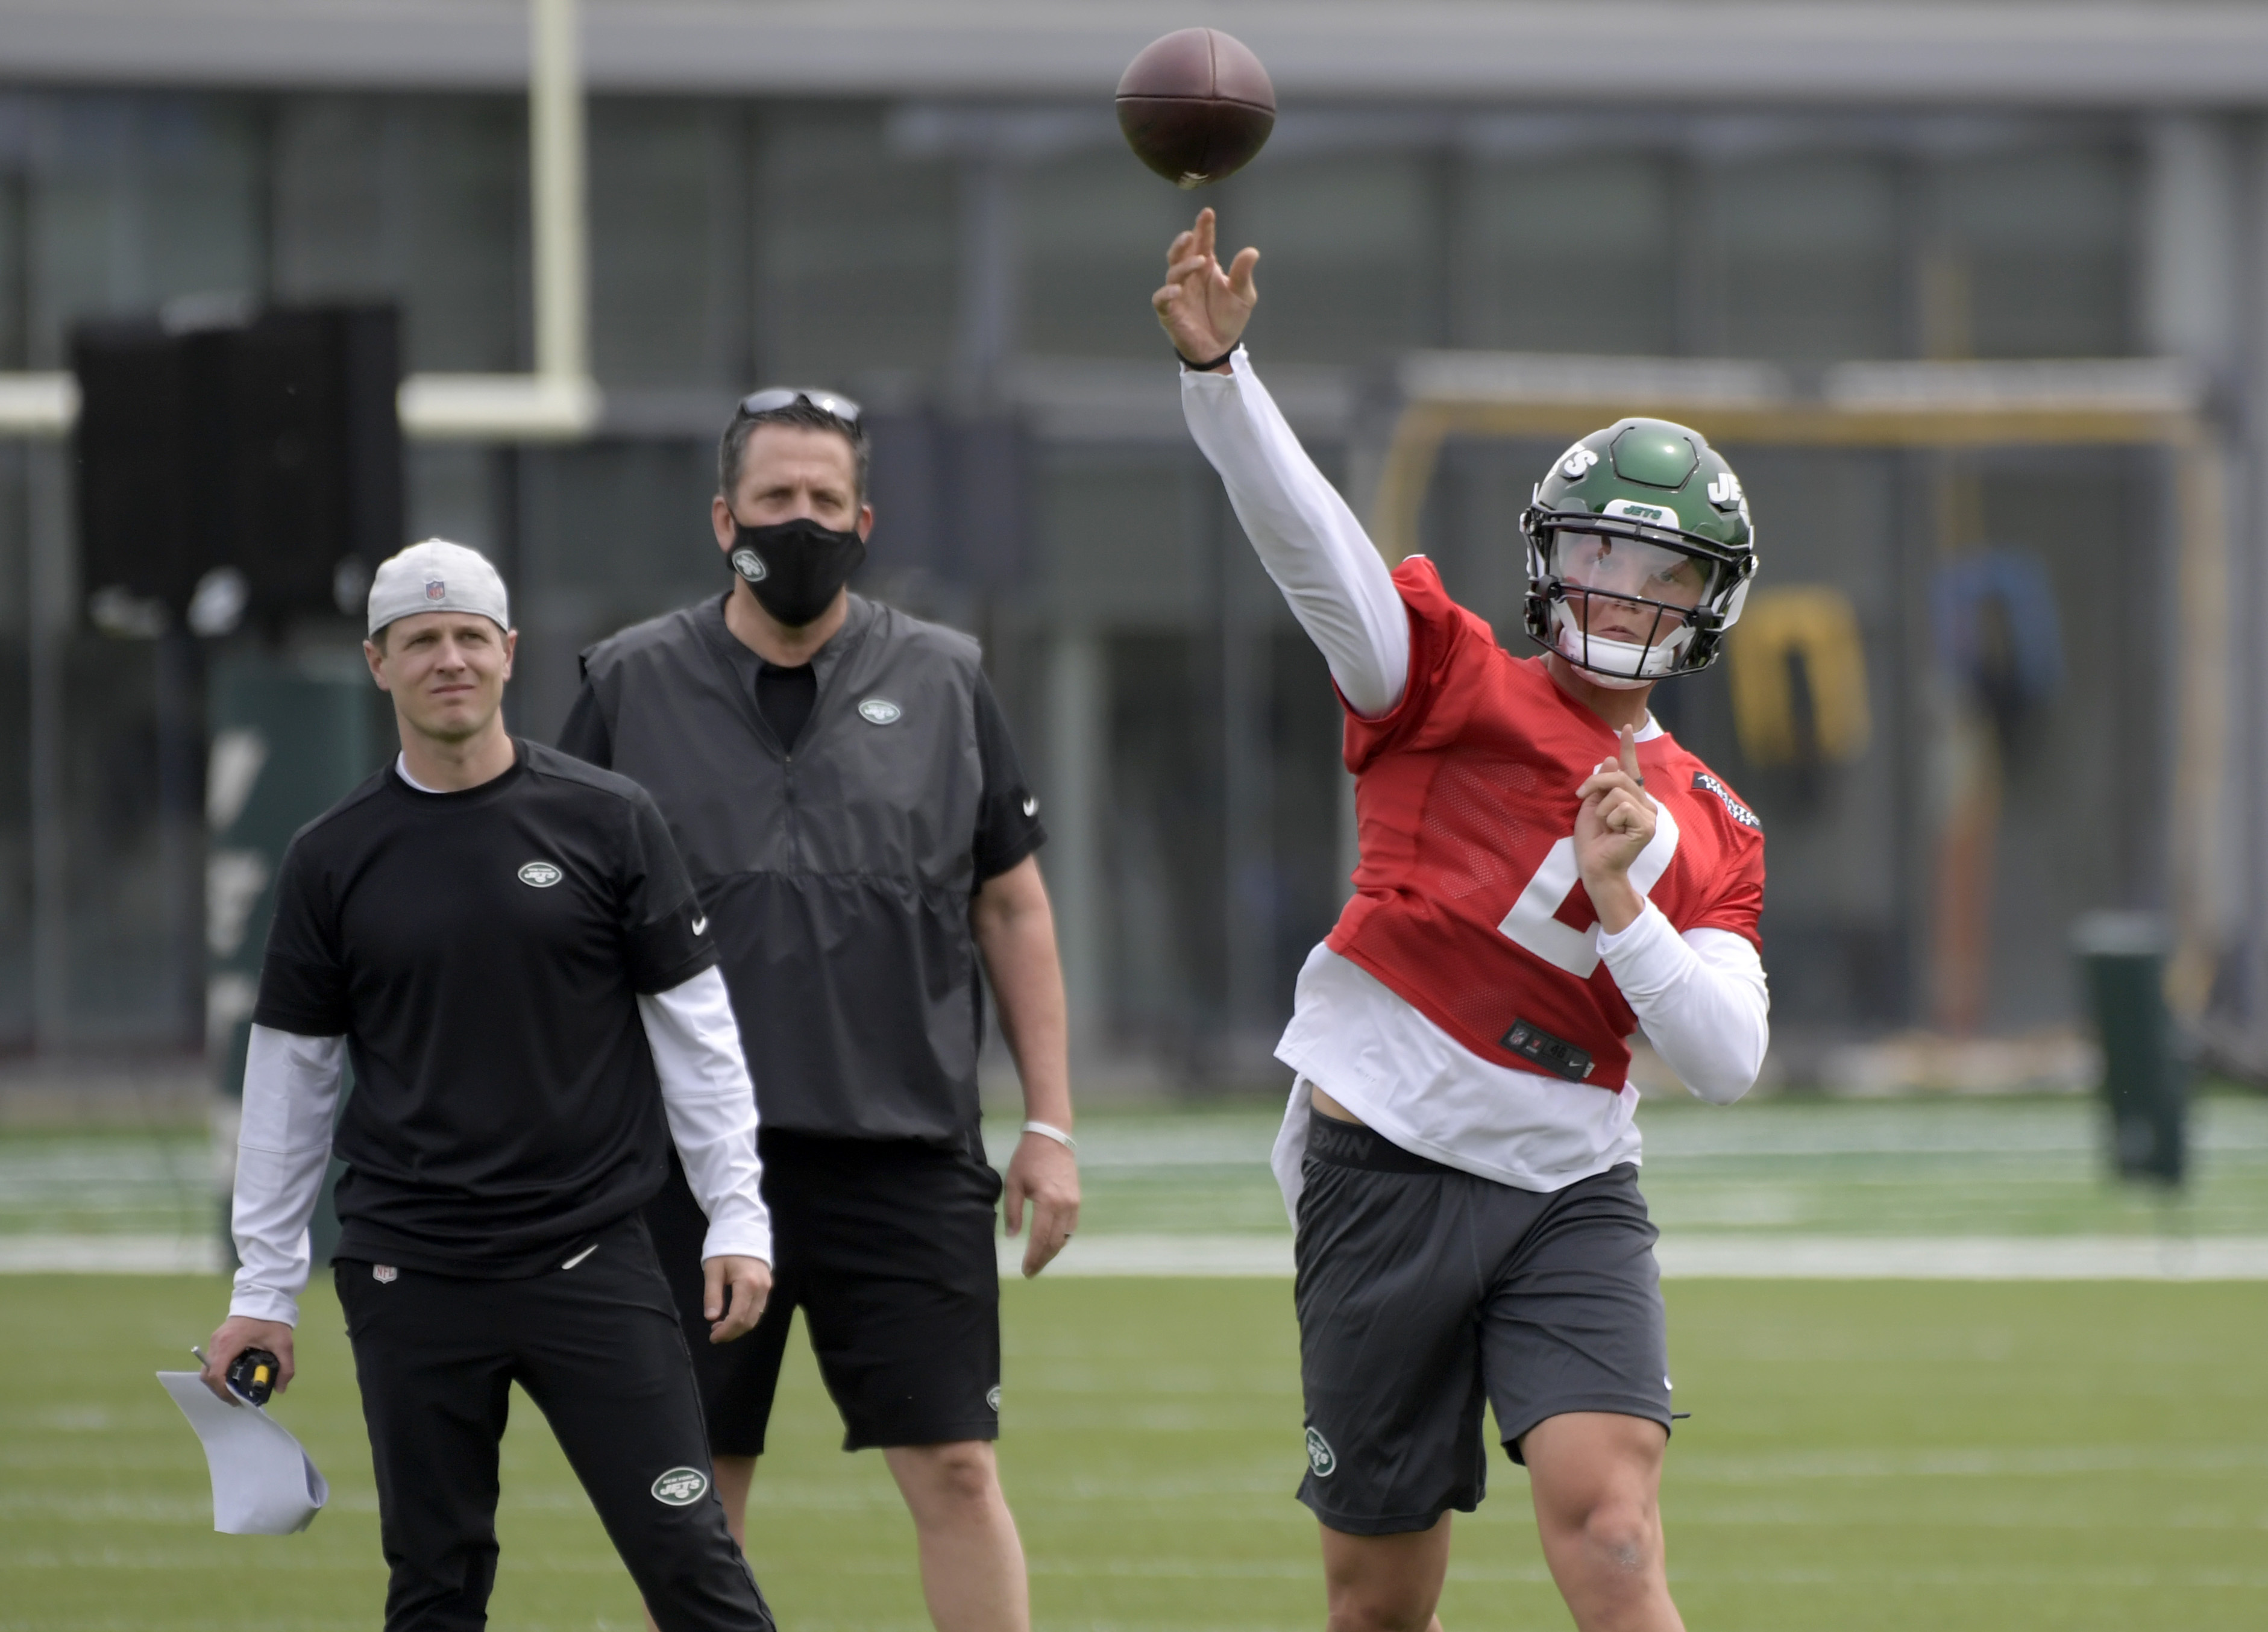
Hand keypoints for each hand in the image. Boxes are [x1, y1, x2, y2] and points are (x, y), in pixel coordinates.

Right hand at [202, 1315, 295, 1404]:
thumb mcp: (284, 1344)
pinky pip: (212, 1361)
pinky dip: (219, 1372)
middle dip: (219, 1390)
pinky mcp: (217, 1339)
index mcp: (228, 1344)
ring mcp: (214, 1340)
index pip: (216, 1375)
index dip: (223, 1391)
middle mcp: (216, 1343)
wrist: (264, 1298)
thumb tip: (280, 1389)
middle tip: (236, 1398)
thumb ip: (286, 1367)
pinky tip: (233, 1376)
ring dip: (218, 1382)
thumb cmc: (272, 1321)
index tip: (236, 1400)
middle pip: (208, 1374)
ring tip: (235, 1389)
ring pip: (207, 1368)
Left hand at [702, 1255, 771, 1343]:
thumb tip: (711, 1318)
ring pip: (756, 1317)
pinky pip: (759, 1309)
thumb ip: (712, 1295)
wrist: (743, 1231)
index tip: (713, 1337)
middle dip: (732, 1332)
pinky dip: (746, 1318)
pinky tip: (733, 1316)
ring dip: (739, 1326)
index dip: (726, 1331)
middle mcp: (761, 1288)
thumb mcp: (713, 1270)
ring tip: (721, 1325)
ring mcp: (767, 1287)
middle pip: (749, 1321)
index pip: (738, 1317)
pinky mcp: (767, 1286)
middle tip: (715, 1333)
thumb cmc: (725, 1250)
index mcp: (747, 1284)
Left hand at [1003, 1131, 1079, 1278]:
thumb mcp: (1013, 1183)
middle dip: (1042, 1259)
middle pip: (1055, 1242)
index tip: (1025, 1270)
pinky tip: (1050, 1243)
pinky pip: (1071, 1227)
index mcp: (1047, 1201)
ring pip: (1065, 1237)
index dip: (1032, 1257)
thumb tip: (1012, 1237)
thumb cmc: (1027, 1158)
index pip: (1040, 1238)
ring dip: (1052, 1251)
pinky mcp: (1077, 1200)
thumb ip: (1012, 1211)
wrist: (1052, 1137)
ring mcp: (1074, 1203)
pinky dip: (1061, 1239)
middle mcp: (1064, 1205)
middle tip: (1030, 1271)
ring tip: (1039, 1260)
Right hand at [1153, 207, 1257, 367]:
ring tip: (1200, 262)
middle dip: (1184, 241)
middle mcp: (1190, 276)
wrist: (1220, 348)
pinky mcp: (1169, 311)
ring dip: (1184, 265)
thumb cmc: (1229, 319)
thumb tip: (1252, 251)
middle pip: (1181, 253)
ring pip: (1173, 271)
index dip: (1203, 227)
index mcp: (1206, 268)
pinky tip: (1178, 289)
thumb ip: (1243, 274)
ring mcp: (1178, 293)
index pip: (1203, 243)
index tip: (1207, 213)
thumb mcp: (1243, 295)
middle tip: (1192, 234)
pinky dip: (1167, 292)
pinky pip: (1162, 299)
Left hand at [1574, 725, 1656, 934]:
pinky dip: (1610, 818)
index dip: (1628, 748)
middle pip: (1620, 776)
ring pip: (1620, 791)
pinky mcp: (1647, 826)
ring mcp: (1649, 815)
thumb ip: (1602, 785)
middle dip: (1595, 784)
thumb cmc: (1593, 841)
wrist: (1596, 867)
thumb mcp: (1592, 807)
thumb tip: (1610, 759)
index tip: (1625, 727)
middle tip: (1581, 796)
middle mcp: (1645, 804)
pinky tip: (1614, 833)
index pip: (1630, 769)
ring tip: (1605, 826)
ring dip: (1602, 809)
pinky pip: (1623, 807)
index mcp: (1631, 799)